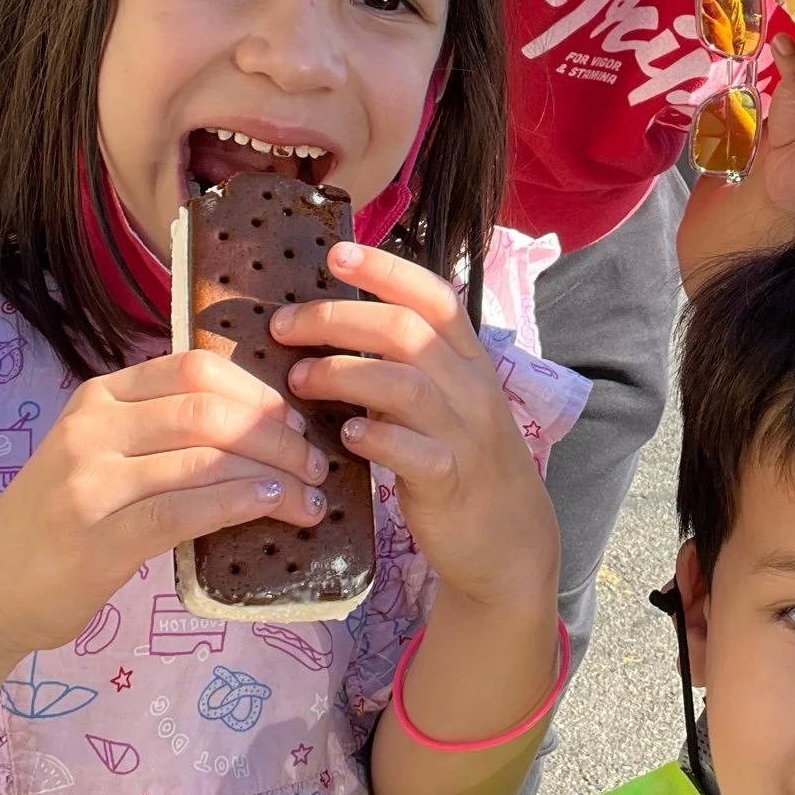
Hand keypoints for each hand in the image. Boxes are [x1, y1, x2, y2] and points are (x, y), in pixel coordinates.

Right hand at [0, 348, 326, 655]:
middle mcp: (93, 428)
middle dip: (277, 436)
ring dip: (273, 475)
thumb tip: (264, 425)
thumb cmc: (63, 518)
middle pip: (208, 410)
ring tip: (309, 497)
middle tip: (315, 465)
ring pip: (203, 458)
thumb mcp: (105, 452)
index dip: (259, 392)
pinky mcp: (97, 538)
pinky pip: (184, 510)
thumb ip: (164, 430)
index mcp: (101, 397)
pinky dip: (239, 504)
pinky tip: (271, 507)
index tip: (296, 422)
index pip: (195, 369)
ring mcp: (90, 482)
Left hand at [274, 241, 558, 611]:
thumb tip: (337, 327)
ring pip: (403, 384)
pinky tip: (346, 437)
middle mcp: (471, 388)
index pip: (433, 296)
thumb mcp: (449, 401)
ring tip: (300, 381)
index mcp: (469, 360)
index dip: (385, 269)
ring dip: (342, 374)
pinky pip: (411, 451)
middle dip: (337, 318)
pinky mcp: (450, 481)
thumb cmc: (463, 460)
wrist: (510, 539)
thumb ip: (409, 365)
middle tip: (284, 326)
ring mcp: (464, 434)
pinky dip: (374, 438)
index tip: (335, 254)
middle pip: (404, 330)